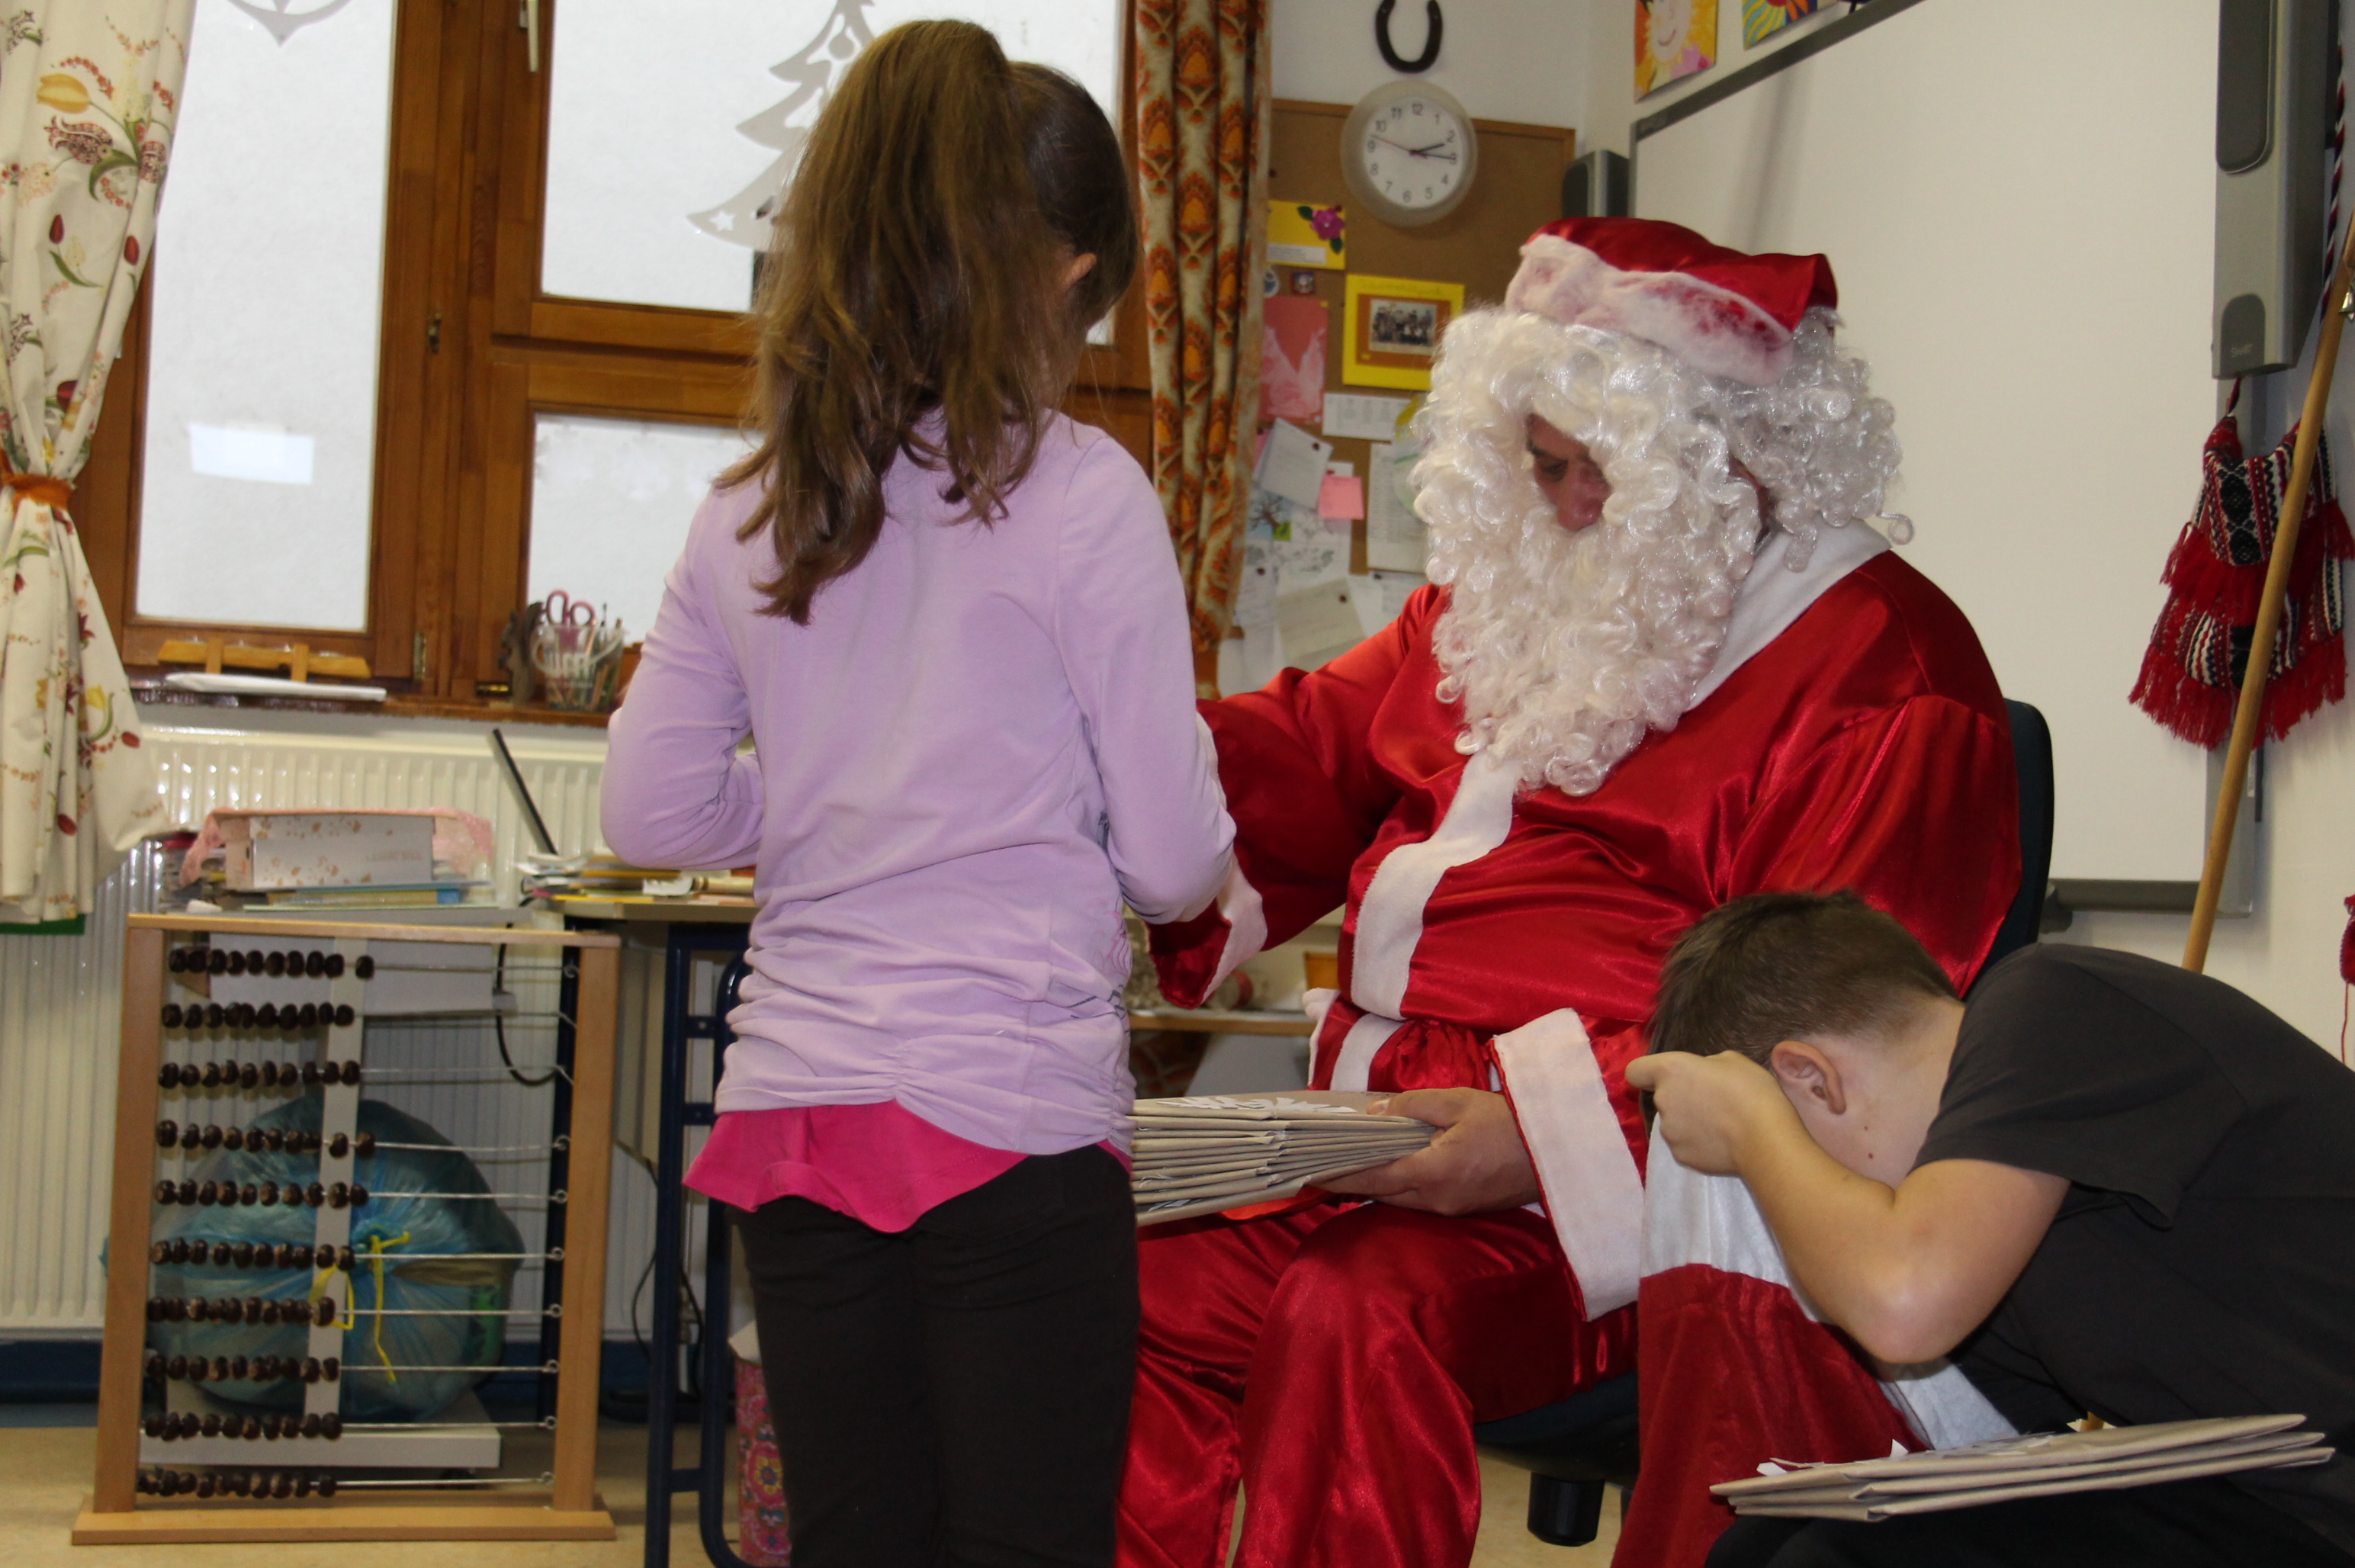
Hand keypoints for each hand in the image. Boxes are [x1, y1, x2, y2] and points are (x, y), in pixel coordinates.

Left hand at [1316, 1088, 1542, 1214]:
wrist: (1560, 1151)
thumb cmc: (1509, 1122)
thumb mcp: (1458, 1101)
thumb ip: (1412, 1105)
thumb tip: (1375, 1112)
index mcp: (1432, 1173)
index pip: (1372, 1178)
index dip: (1339, 1176)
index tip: (1311, 1173)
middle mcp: (1438, 1199)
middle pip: (1382, 1194)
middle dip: (1352, 1183)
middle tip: (1324, 1167)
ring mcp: (1453, 1209)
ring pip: (1402, 1200)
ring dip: (1378, 1185)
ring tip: (1352, 1166)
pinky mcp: (1466, 1209)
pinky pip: (1422, 1202)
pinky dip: (1402, 1188)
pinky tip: (1394, 1170)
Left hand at [1623, 1051, 1794, 1175]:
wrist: (1765, 1137)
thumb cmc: (1751, 1090)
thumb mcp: (1732, 1061)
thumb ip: (1707, 1066)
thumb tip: (1702, 1076)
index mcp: (1670, 1071)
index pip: (1635, 1071)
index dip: (1648, 1073)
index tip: (1668, 1078)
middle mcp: (1662, 1101)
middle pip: (1662, 1098)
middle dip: (1681, 1098)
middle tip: (1712, 1101)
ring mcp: (1669, 1132)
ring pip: (1674, 1123)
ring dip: (1689, 1122)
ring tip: (1720, 1125)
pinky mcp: (1681, 1157)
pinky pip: (1685, 1145)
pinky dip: (1698, 1143)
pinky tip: (1721, 1143)